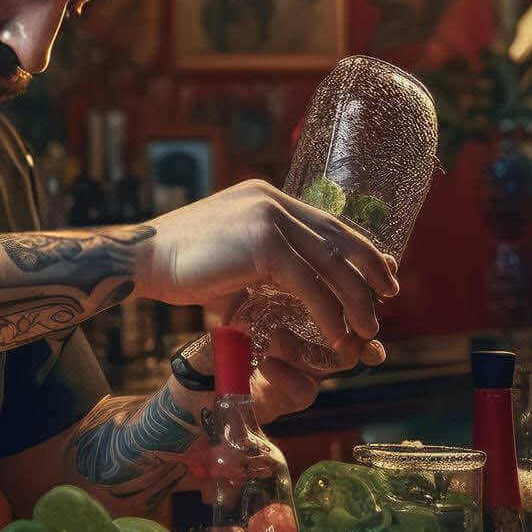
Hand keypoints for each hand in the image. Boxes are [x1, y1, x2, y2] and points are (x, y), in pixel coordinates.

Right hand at [136, 178, 399, 358]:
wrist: (142, 260)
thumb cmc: (178, 267)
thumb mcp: (230, 258)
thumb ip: (262, 267)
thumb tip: (289, 296)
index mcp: (264, 197)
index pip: (325, 222)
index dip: (357, 247)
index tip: (382, 268)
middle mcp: (270, 201)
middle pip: (335, 238)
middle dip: (368, 269)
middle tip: (389, 296)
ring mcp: (267, 217)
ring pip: (327, 264)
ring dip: (353, 300)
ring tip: (367, 329)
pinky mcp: (262, 243)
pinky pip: (307, 284)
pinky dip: (325, 312)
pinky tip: (335, 334)